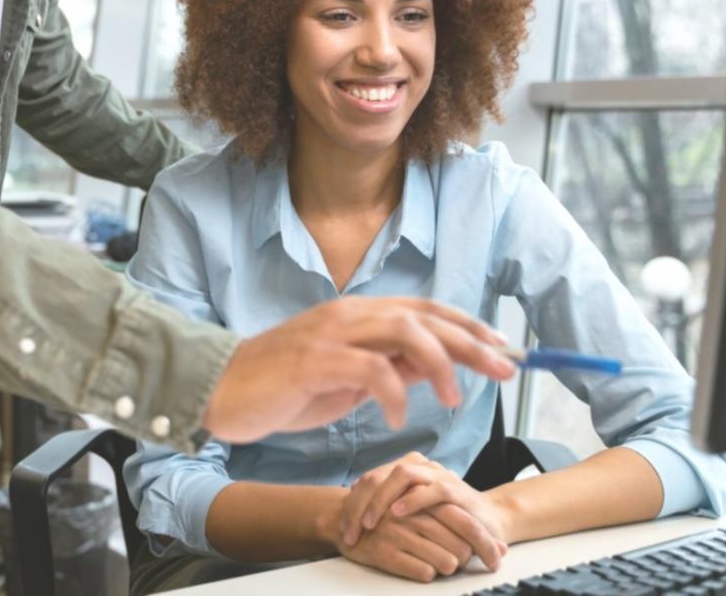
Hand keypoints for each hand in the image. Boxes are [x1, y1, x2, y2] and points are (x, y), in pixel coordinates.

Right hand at [200, 298, 514, 443]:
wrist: (221, 390)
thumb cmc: (282, 388)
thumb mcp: (345, 380)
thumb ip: (386, 368)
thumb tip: (432, 368)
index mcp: (357, 315)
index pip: (425, 310)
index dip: (467, 326)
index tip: (501, 347)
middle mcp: (349, 315)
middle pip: (424, 317)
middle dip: (471, 342)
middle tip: (505, 368)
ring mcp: (330, 334)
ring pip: (404, 331)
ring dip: (440, 363)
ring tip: (455, 397)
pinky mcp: (314, 360)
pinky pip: (369, 369)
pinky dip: (393, 391)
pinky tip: (398, 414)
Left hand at [340, 454, 508, 568]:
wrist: (487, 520)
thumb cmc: (443, 517)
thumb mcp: (411, 508)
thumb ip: (386, 502)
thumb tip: (351, 504)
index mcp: (405, 468)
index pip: (370, 478)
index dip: (353, 502)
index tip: (344, 527)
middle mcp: (420, 466)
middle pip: (380, 475)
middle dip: (360, 504)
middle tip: (351, 531)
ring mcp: (438, 474)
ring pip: (402, 475)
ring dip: (382, 499)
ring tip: (369, 522)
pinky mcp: (456, 489)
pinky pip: (432, 490)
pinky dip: (413, 500)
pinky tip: (398, 512)